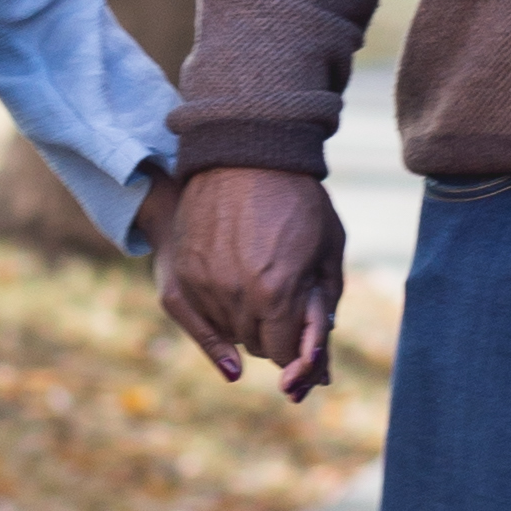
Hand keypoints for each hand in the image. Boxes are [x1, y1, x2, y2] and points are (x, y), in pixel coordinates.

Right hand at [153, 163, 343, 404]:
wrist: (243, 154)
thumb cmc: (296, 198)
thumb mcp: (327, 249)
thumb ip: (324, 305)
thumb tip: (317, 356)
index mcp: (276, 294)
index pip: (286, 354)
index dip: (298, 349)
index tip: (303, 331)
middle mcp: (235, 297)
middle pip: (257, 347)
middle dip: (275, 333)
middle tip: (285, 302)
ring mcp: (204, 286)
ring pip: (229, 332)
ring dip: (247, 321)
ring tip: (260, 283)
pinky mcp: (183, 274)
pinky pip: (203, 313)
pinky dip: (221, 307)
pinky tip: (235, 282)